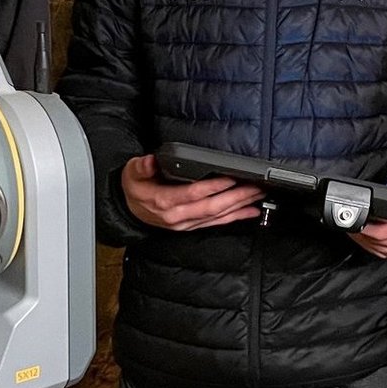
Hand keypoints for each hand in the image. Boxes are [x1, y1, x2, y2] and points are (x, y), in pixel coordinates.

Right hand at [120, 154, 263, 230]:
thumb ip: (141, 167)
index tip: (231, 178)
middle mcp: (177, 216)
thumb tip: (150, 160)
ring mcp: (185, 224)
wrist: (129, 208)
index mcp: (164, 201)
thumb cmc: (135, 188)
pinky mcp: (191, 227)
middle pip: (211, 207)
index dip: (213, 187)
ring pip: (217, 217)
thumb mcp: (132, 173)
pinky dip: (234, 217)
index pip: (193, 194)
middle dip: (235, 198)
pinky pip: (216, 223)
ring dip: (239, 207)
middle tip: (254, 187)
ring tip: (257, 197)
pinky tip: (250, 212)